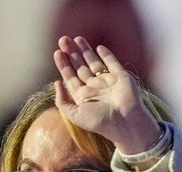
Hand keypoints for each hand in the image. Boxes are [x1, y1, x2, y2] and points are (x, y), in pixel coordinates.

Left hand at [53, 36, 161, 153]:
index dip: (63, 65)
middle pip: (80, 67)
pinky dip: (106, 55)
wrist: (125, 122)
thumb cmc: (100, 121)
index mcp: (83, 96)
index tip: (57, 52)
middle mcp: (95, 88)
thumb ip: (62, 101)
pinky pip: (112, 63)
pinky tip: (99, 47)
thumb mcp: (74, 115)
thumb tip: (56, 83)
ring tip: (76, 38)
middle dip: (72, 53)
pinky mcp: (121, 77)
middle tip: (63, 39)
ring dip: (85, 50)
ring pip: (94, 62)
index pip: (71, 77)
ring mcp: (108, 82)